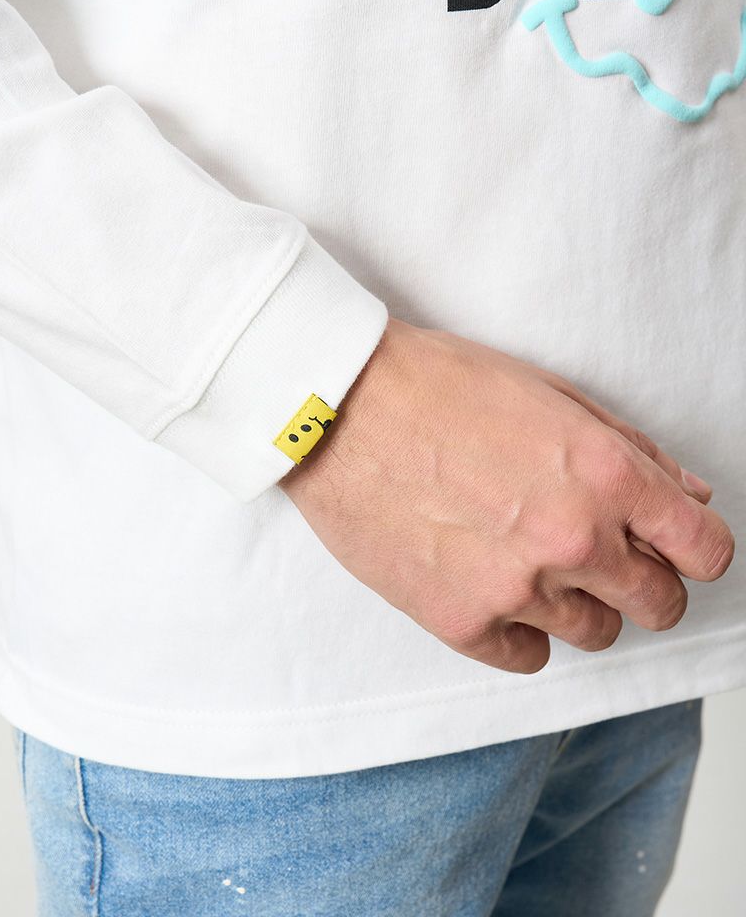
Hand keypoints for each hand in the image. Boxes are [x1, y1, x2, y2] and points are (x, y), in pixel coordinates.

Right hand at [279, 318, 734, 672]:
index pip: (704, 549)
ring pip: (594, 632)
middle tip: (605, 559)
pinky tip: (496, 588)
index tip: (676, 549)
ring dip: (579, 602)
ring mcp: (514, 586)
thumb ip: (630, 450)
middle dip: (645, 582)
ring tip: (532, 561)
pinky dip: (522, 629)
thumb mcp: (549, 394)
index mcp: (604, 474)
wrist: (337, 407)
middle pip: (658, 603)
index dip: (696, 550)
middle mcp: (571, 538)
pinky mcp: (459, 620)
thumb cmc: (438, 386)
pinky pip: (528, 655)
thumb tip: (687, 495)